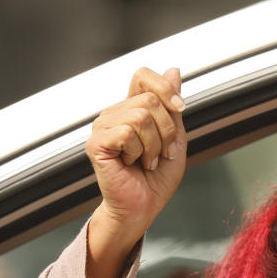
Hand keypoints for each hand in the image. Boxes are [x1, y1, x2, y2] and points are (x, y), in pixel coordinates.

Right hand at [84, 67, 186, 277]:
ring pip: (141, 116)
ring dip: (155, 146)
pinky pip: (127, 133)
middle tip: (162, 154)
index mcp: (132, 108)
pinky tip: (132, 164)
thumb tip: (173, 69)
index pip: (143, 75)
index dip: (165, 88)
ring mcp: (102, 127)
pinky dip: (139, 152)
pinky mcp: (96, 144)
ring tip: (147, 162)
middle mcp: (114, 113)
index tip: (180, 110)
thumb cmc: (157, 177)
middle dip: (167, 131)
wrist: (144, 207)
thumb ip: (172, 106)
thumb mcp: (175, 138)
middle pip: (150, 99)